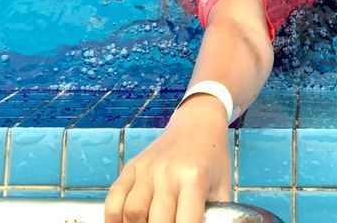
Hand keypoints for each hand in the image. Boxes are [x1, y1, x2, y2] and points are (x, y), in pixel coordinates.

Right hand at [104, 95, 231, 222]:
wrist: (198, 124)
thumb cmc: (212, 159)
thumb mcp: (222, 187)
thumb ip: (215, 216)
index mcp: (194, 177)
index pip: (186, 222)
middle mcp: (167, 172)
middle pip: (156, 221)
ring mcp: (146, 168)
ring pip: (132, 213)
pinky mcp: (131, 166)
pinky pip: (114, 199)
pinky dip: (114, 218)